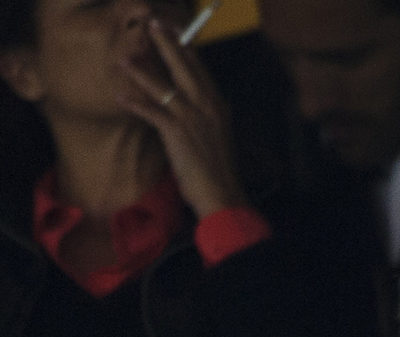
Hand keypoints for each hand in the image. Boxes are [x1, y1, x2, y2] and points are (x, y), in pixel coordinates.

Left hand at [120, 19, 246, 217]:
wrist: (222, 195)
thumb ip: (206, 117)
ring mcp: (192, 118)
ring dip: (141, 70)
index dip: (185, 46)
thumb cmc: (218, 172)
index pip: (200, 68)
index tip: (174, 30)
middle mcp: (206, 106)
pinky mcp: (177, 133)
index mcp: (217, 106)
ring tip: (125, 56)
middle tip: (154, 22)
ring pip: (163, 85)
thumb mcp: (217, 137)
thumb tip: (194, 107)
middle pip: (184, 67)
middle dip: (167, 43)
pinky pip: (152, 112)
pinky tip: (121, 95)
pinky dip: (135, 103)